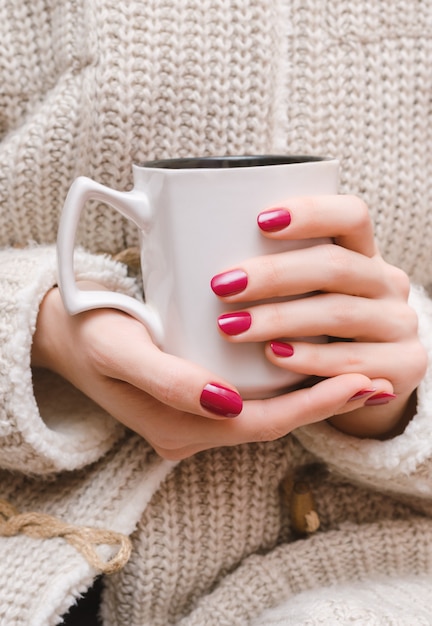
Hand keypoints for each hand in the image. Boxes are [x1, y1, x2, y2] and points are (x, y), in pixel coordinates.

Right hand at [32, 280, 373, 458]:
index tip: (362, 381)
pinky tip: (308, 360)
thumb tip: (227, 403)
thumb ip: (171, 382)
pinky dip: (284, 383)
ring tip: (357, 371)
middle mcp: (191, 431)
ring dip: (310, 392)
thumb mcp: (123, 352)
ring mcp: (194, 416)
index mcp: (177, 430)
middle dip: (326, 402)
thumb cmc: (91, 335)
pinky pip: (249, 397)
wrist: (63, 331)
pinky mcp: (194, 396)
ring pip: (264, 410)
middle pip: (272, 421)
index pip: (262, 425)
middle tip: (376, 378)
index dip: (315, 407)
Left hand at [210, 195, 427, 438]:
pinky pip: (353, 360)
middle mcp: (388, 282)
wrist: (369, 375)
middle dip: (275, 275)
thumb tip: (203, 251)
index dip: (310, 213)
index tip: (259, 221)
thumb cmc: (319, 327)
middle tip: (223, 286)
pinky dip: (310, 359)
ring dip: (280, 319)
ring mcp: (400, 323)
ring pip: (339, 313)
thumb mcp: (308, 294)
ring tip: (232, 327)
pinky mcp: (407, 364)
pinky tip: (274, 357)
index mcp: (365, 253)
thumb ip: (280, 273)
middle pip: (336, 266)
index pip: (352, 215)